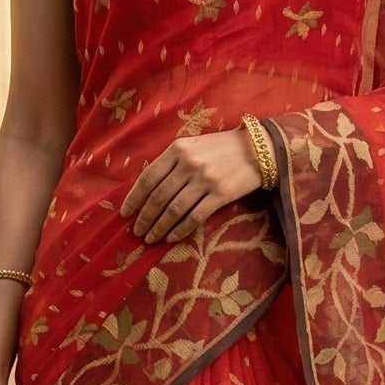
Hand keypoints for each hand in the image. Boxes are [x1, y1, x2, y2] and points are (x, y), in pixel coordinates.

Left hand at [122, 126, 264, 244]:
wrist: (259, 149)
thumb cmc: (222, 148)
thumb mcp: (193, 146)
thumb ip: (172, 162)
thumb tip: (149, 189)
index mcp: (178, 149)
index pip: (148, 177)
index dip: (134, 198)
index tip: (125, 213)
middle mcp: (189, 164)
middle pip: (159, 196)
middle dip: (145, 217)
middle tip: (137, 231)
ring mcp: (205, 179)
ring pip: (174, 209)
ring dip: (159, 227)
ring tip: (150, 238)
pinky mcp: (221, 194)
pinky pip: (195, 216)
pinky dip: (180, 229)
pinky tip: (171, 237)